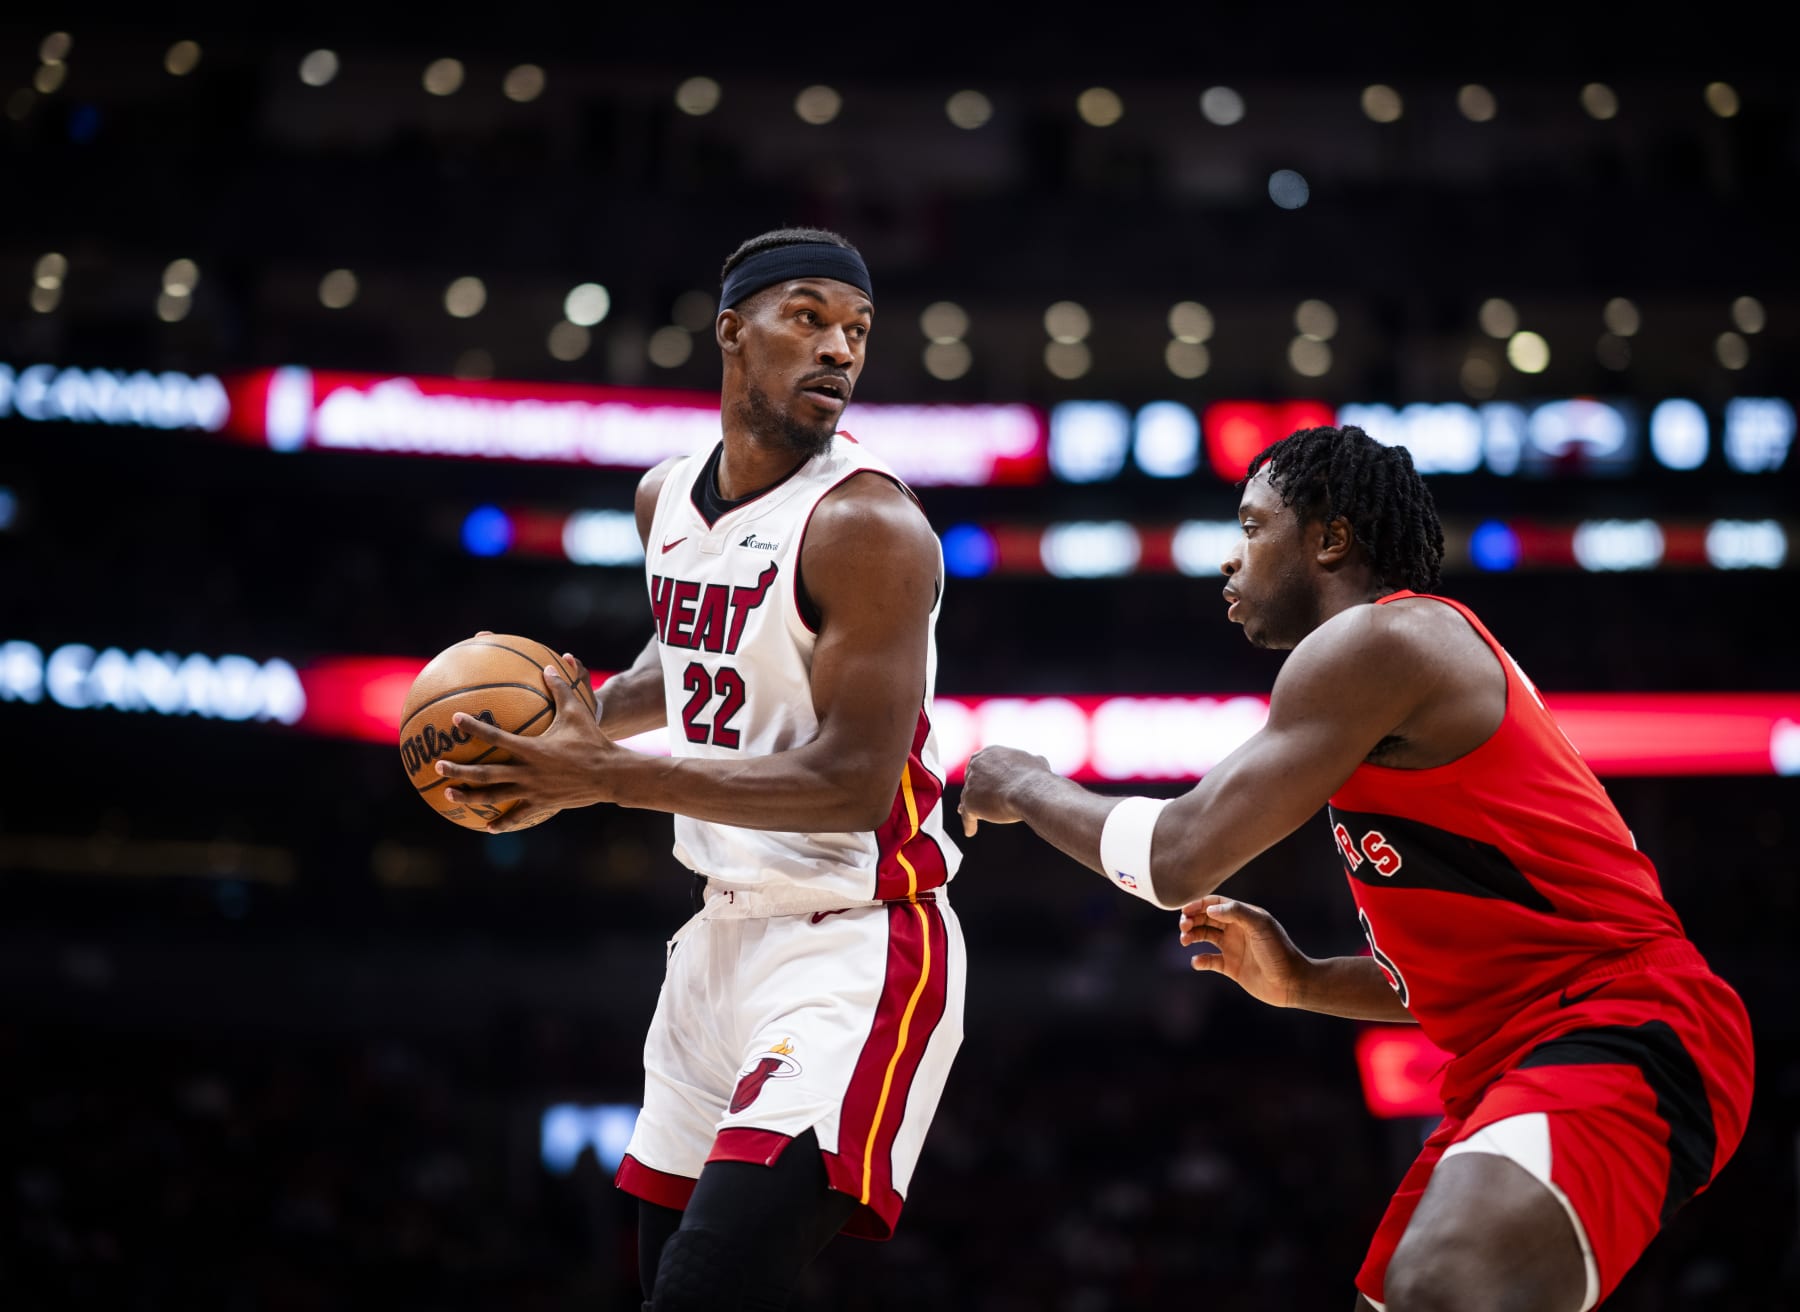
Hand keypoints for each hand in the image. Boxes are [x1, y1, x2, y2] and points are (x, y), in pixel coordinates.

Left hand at [437, 663, 621, 833]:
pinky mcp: (541, 804)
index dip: (474, 728)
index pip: (496, 738)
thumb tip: (549, 665)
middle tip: (438, 766)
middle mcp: (527, 772)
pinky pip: (518, 815)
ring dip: (470, 796)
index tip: (456, 719)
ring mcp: (533, 790)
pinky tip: (487, 827)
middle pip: (486, 774)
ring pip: (495, 796)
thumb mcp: (577, 712)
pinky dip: (502, 822)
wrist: (610, 775)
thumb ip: (560, 689)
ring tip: (448, 795)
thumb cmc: (593, 741)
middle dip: (460, 771)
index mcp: (531, 749)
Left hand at [957, 745, 1051, 837]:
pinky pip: (967, 815)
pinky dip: (969, 822)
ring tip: (971, 816)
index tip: (987, 784)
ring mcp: (971, 784)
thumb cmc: (1035, 778)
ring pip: (968, 797)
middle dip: (975, 789)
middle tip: (979, 799)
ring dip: (971, 807)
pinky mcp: (970, 802)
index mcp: (990, 753)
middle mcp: (977, 765)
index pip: (982, 764)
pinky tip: (970, 831)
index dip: (984, 775)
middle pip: (972, 779)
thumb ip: (1030, 762)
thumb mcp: (1036, 762)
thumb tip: (1038, 761)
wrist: (1029, 791)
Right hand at [1177, 895, 1310, 1008]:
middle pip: (1206, 918)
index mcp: (1244, 916)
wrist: (1291, 982)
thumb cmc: (1279, 951)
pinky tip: (1197, 961)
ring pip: (1204, 936)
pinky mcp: (1231, 967)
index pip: (1215, 904)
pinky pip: (1209, 961)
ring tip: (1185, 941)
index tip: (1185, 911)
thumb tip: (1209, 909)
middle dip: (1191, 919)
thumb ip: (1236, 912)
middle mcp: (1236, 930)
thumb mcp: (1260, 925)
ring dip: (1191, 936)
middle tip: (1184, 927)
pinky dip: (1199, 960)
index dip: (1198, 905)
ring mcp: (1233, 948)